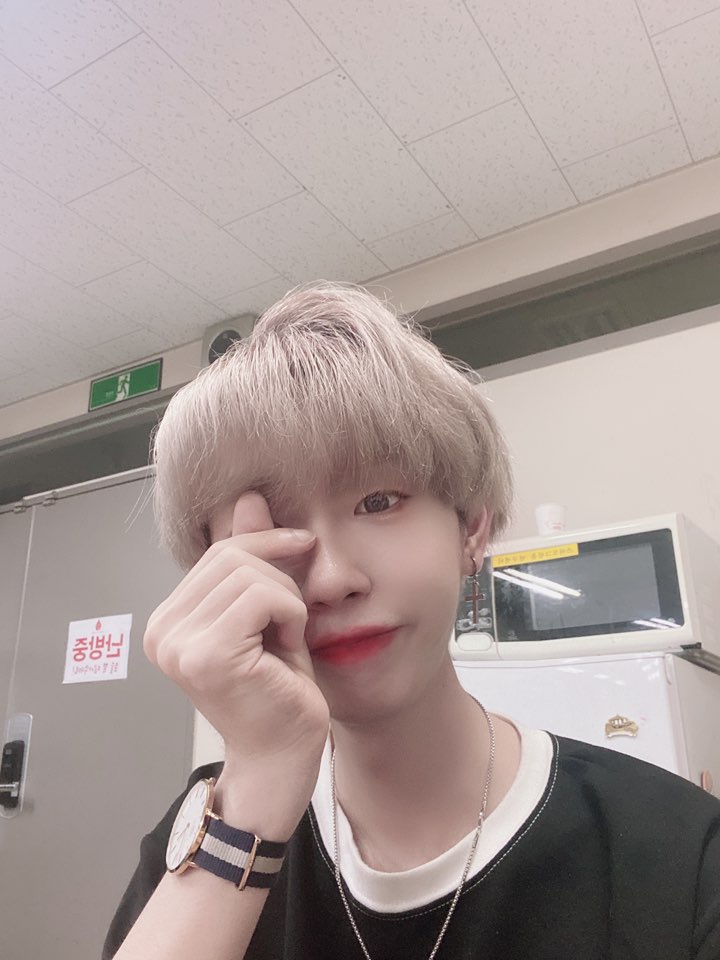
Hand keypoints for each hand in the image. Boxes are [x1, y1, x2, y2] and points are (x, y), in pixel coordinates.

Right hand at [144, 492, 329, 769]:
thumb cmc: (277, 689)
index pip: (218, 551)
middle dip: (278, 579)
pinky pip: (264, 597)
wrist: (281, 757)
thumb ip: (252, 557)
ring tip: (286, 640)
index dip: (266, 542)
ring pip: (251, 575)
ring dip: (287, 602)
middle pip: (233, 556)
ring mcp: (179, 644)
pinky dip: (291, 615)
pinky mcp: (207, 656)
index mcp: (168, 620)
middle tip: (290, 623)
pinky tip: (288, 648)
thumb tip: (249, 498)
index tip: (303, 543)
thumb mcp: (266, 612)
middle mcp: (162, 631)